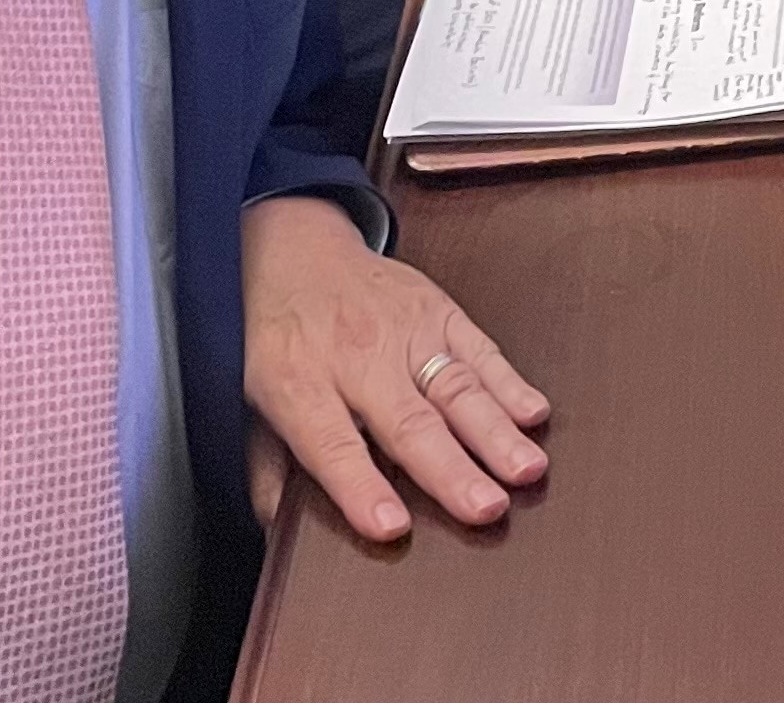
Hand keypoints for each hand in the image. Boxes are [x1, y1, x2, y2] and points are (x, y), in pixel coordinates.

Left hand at [241, 193, 548, 543]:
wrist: (296, 251)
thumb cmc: (276, 337)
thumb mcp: (249, 402)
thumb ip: (267, 467)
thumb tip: (279, 532)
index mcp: (300, 384)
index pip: (332, 444)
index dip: (361, 486)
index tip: (391, 526)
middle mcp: (358, 357)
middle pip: (409, 421)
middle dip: (451, 469)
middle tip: (486, 509)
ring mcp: (405, 330)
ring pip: (457, 386)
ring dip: (496, 431)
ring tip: (527, 469)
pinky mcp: (439, 309)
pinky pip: (480, 348)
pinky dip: (510, 382)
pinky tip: (533, 413)